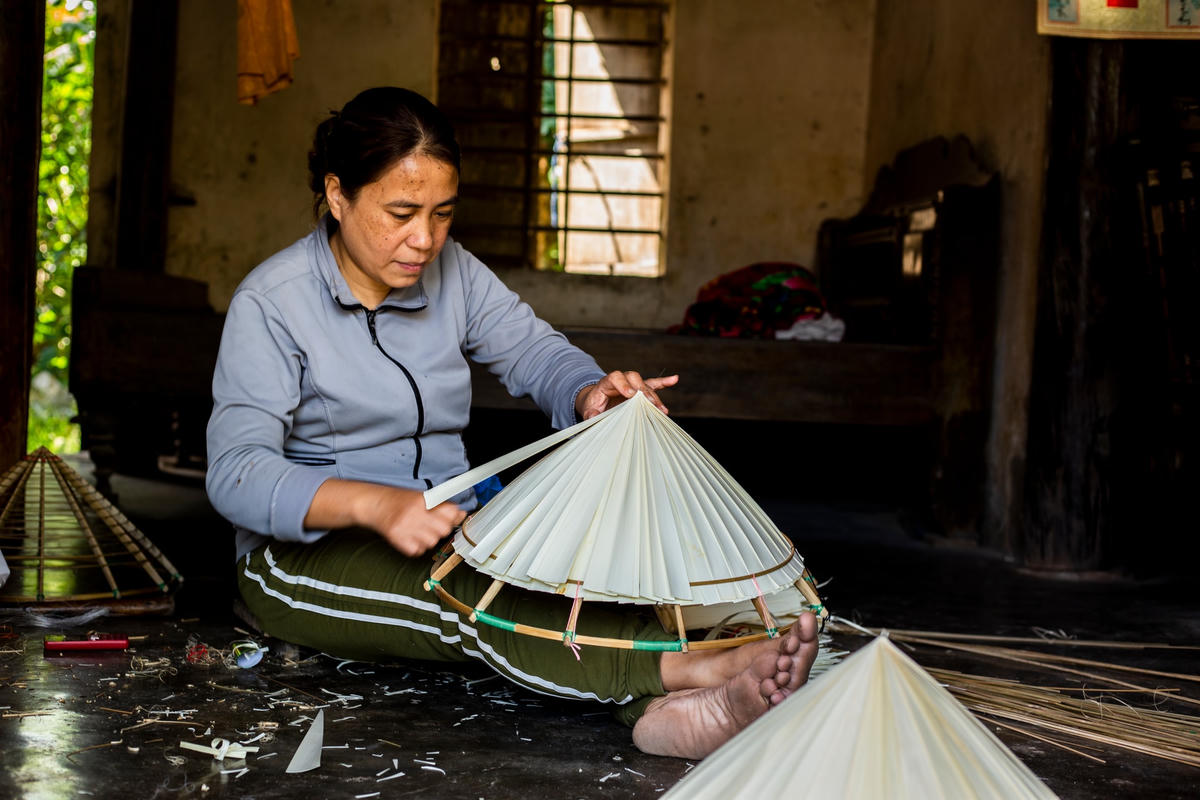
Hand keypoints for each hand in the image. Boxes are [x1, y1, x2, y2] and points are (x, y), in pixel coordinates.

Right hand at [307, 479, 466, 556]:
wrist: (374, 504)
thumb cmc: (399, 500)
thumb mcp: (421, 496)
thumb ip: (442, 505)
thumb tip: (462, 514)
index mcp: (423, 500)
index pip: (450, 513)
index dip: (453, 517)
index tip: (449, 517)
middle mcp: (415, 514)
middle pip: (444, 530)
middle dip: (441, 529)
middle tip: (430, 524)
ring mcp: (406, 528)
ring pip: (432, 542)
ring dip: (428, 539)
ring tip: (417, 530)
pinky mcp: (399, 540)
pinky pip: (418, 550)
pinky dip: (416, 546)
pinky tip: (409, 536)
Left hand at [576, 371, 679, 419]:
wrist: (597, 401)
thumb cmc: (594, 406)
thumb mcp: (589, 410)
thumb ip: (590, 414)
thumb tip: (593, 417)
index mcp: (607, 383)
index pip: (615, 377)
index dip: (623, 384)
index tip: (630, 394)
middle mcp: (621, 381)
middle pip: (633, 378)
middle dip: (642, 390)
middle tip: (649, 402)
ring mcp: (632, 385)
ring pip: (645, 385)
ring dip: (654, 396)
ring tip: (661, 409)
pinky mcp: (640, 391)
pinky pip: (653, 384)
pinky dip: (663, 382)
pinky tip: (674, 379)